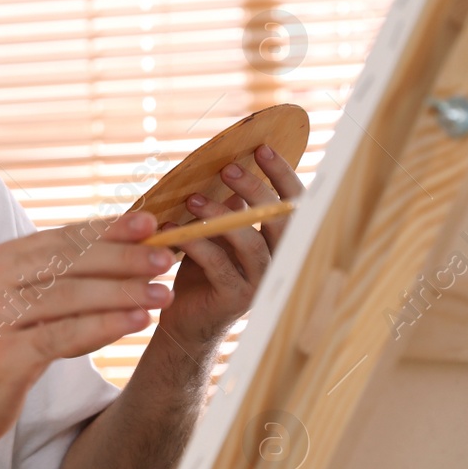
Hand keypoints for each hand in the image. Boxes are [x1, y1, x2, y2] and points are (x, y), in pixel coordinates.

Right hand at [0, 212, 174, 451]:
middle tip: (164, 259)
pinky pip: (62, 335)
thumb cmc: (5, 349)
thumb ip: (65, 280)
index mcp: (0, 261)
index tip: (150, 224)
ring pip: (68, 296)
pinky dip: (103, 325)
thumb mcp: (29, 306)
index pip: (61, 238)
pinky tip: (137, 321)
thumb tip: (128, 255)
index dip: (108, 229)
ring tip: (161, 293)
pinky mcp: (5, 355)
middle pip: (67, 262)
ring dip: (121, 292)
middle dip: (121, 258)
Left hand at [156, 144, 305, 346]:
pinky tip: (172, 229)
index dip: (283, 175)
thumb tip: (229, 167)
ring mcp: (260, 282)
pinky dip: (195, 243)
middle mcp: (279, 261)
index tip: (262, 148)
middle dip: (256, 189)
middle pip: (280, 219)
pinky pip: (218, 264)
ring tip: (193, 199)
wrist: (186, 320)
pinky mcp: (236, 298)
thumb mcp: (217, 233)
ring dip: (220, 216)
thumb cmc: (203, 271)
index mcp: (279, 241)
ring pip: (250, 241)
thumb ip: (230, 207)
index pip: (295, 204)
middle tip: (228, 170)